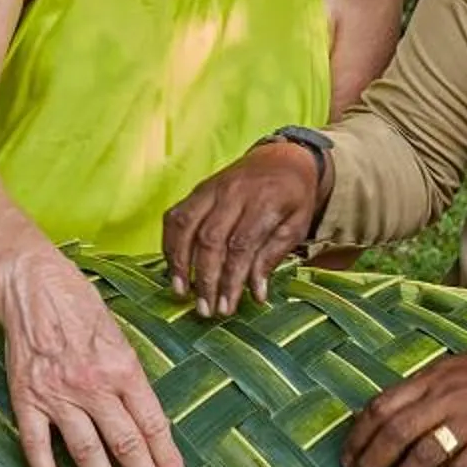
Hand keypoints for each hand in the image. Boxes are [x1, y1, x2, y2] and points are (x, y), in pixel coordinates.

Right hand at [0, 244, 186, 466]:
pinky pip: (36, 445)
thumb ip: (131, 380)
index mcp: (124, 369)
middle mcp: (94, 386)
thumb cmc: (81, 306)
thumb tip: (149, 423)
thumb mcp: (120, 338)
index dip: (168, 459)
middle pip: (127, 445)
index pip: (153, 425)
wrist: (33, 285)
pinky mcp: (27, 398)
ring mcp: (59, 395)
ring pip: (88, 452)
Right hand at [163, 139, 320, 317]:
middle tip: (205, 309)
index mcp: (264, 201)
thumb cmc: (293, 196)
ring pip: (186, 225)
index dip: (231, 280)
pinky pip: (176, 214)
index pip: (241, 246)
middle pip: (211, 239)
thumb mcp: (296, 225)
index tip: (226, 307)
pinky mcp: (198, 189)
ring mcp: (212, 188)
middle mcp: (234, 192)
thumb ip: (273, 256)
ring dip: (179, 261)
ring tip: (180, 291)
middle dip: (205, 278)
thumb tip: (256, 293)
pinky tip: (172, 266)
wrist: (282, 157)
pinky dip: (170, 242)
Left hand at [342, 346, 466, 466]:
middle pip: (394, 434)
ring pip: (421, 456)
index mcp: (432, 379)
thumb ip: (423, 391)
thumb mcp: (455, 370)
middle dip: (370, 466)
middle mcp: (445, 398)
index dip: (357, 436)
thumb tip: (388, 415)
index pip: (380, 407)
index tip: (345, 459)